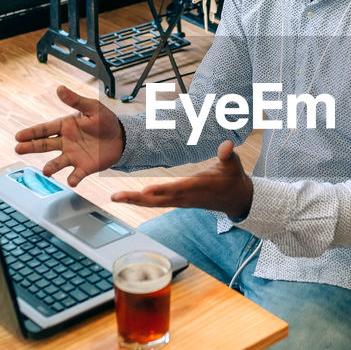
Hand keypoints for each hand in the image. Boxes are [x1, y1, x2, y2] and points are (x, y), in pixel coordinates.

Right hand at [14, 85, 124, 186]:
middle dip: (31, 147)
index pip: (44, 129)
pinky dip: (74, 178)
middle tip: (18, 149)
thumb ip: (76, 100)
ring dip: (51, 167)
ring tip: (46, 171)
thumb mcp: (92, 107)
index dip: (31, 132)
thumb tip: (60, 88)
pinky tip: (71, 181)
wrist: (122, 137)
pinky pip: (77, 174)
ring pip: (58, 162)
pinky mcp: (84, 167)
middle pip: (44, 145)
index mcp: (65, 126)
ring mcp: (73, 156)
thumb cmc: (105, 120)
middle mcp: (65, 142)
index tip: (19, 136)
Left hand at [111, 140, 252, 220]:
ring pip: (154, 203)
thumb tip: (226, 145)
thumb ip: (228, 154)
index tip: (145, 191)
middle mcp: (186, 197)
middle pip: (158, 200)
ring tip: (115, 197)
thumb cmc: (233, 178)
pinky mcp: (178, 202)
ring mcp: (181, 202)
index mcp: (198, 187)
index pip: (177, 189)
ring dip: (134, 201)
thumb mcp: (233, 164)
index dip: (162, 190)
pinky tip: (127, 198)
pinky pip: (156, 203)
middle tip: (116, 197)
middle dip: (136, 199)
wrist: (236, 200)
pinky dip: (141, 201)